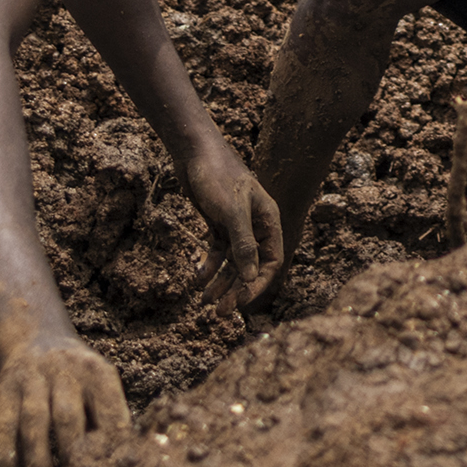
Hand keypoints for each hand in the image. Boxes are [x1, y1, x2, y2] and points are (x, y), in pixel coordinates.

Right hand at [0, 332, 130, 466]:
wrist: (36, 333)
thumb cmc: (76, 374)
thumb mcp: (97, 381)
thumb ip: (106, 414)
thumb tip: (117, 460)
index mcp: (97, 371)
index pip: (109, 407)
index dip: (112, 440)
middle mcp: (64, 370)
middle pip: (68, 417)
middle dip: (73, 456)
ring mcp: (31, 379)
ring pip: (34, 425)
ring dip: (40, 464)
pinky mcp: (4, 390)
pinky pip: (3, 429)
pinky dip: (7, 460)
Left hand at [183, 133, 287, 312]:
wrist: (195, 153)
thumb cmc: (219, 177)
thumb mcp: (232, 211)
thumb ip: (243, 244)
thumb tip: (250, 277)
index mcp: (268, 221)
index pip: (270, 261)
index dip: (256, 284)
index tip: (239, 302)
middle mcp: (255, 226)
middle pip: (250, 266)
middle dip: (236, 290)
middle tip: (219, 313)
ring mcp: (236, 226)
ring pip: (232, 263)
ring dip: (220, 283)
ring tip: (205, 301)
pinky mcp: (218, 224)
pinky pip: (217, 253)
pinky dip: (208, 267)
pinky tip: (198, 278)